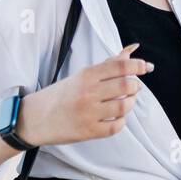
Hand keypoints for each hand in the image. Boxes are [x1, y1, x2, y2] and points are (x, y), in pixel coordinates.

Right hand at [18, 43, 152, 145]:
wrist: (35, 118)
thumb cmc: (62, 94)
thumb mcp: (82, 75)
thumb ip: (109, 64)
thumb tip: (133, 48)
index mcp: (86, 75)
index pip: (119, 66)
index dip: (137, 65)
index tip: (145, 67)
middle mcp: (88, 93)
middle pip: (126, 85)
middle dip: (135, 85)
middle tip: (134, 86)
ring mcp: (89, 113)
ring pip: (124, 106)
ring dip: (130, 102)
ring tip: (126, 101)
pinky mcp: (89, 131)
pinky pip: (116, 126)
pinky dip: (122, 120)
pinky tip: (116, 116)